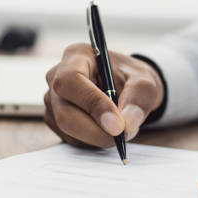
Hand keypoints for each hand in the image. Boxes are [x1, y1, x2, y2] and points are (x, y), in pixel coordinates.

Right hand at [44, 43, 163, 147]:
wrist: (125, 87)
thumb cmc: (131, 79)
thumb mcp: (145, 82)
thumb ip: (138, 98)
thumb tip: (126, 125)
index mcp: (76, 56)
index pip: (71, 80)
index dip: (93, 104)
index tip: (117, 125)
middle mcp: (56, 76)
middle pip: (64, 112)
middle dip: (96, 131)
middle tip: (123, 136)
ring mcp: (52, 99)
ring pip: (67, 129)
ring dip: (96, 137)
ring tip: (119, 128)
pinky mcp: (54, 119)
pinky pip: (69, 138)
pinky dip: (91, 141)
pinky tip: (105, 129)